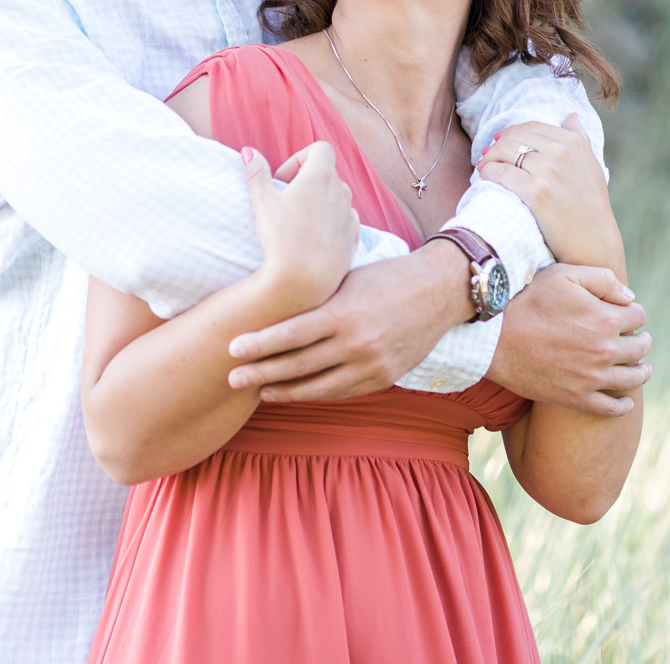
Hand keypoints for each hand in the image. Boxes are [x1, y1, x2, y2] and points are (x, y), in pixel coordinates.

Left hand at [226, 239, 473, 400]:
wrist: (438, 291)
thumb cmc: (387, 277)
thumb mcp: (348, 279)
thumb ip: (317, 299)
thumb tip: (275, 305)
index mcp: (344, 313)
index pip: (291, 334)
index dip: (259, 345)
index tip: (232, 349)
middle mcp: (357, 343)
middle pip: (299, 365)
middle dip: (261, 373)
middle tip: (231, 378)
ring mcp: (372, 365)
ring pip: (319, 387)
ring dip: (285, 391)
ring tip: (260, 391)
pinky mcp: (384, 378)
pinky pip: (342, 392)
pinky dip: (316, 393)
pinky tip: (297, 391)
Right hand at [247, 142, 357, 311]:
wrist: (304, 281)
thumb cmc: (282, 238)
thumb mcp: (262, 202)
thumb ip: (256, 172)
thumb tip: (248, 151)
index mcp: (321, 177)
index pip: (320, 148)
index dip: (299, 158)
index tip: (283, 180)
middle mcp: (341, 192)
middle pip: (326, 174)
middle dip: (306, 182)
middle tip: (285, 202)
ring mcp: (350, 215)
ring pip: (336, 198)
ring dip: (319, 203)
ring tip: (297, 224)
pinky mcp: (353, 237)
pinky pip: (344, 221)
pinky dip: (330, 223)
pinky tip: (311, 240)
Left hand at [476, 114, 620, 267]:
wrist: (594, 244)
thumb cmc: (592, 207)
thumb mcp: (592, 166)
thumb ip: (581, 138)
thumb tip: (570, 115)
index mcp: (574, 143)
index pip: (532, 127)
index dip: (512, 132)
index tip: (500, 141)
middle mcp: (562, 153)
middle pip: (516, 138)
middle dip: (498, 145)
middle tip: (487, 155)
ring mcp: (548, 172)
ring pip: (506, 153)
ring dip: (489, 158)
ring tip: (483, 166)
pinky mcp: (536, 193)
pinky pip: (503, 173)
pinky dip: (489, 172)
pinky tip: (484, 177)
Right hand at [486, 263, 650, 417]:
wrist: (494, 338)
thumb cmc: (527, 300)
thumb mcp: (564, 274)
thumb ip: (603, 279)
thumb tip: (630, 297)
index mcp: (606, 319)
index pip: (638, 316)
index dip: (634, 312)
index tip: (627, 313)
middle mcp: (605, 351)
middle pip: (640, 347)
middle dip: (642, 340)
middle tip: (641, 340)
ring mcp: (592, 378)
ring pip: (632, 378)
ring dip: (642, 372)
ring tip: (644, 369)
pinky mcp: (576, 398)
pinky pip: (610, 408)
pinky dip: (623, 406)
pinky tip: (626, 403)